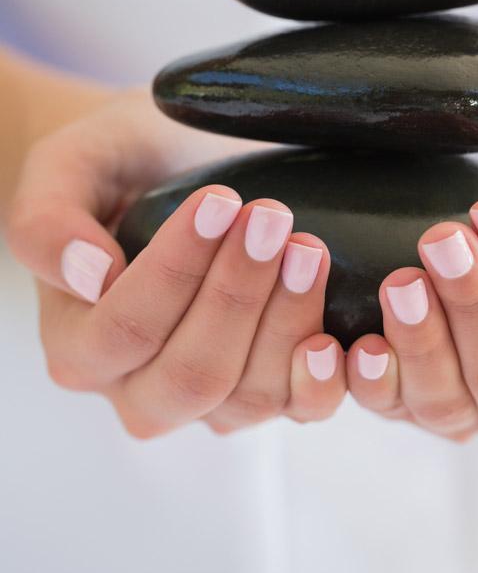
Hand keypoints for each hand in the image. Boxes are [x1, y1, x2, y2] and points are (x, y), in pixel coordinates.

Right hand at [7, 90, 345, 436]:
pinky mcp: (262, 385)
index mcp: (79, 342)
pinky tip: (335, 330)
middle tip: (271, 217)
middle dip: (238, 294)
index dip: (176, 270)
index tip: (220, 200)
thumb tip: (88, 276)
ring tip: (307, 246)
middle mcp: (136, 387)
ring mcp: (205, 397)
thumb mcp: (65, 168)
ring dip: (287, 321)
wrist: (167, 164)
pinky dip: (321, 378)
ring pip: (249, 396)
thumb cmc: (115, 164)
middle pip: (192, 374)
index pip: (126, 328)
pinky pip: (297, 408)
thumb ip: (46, 223)